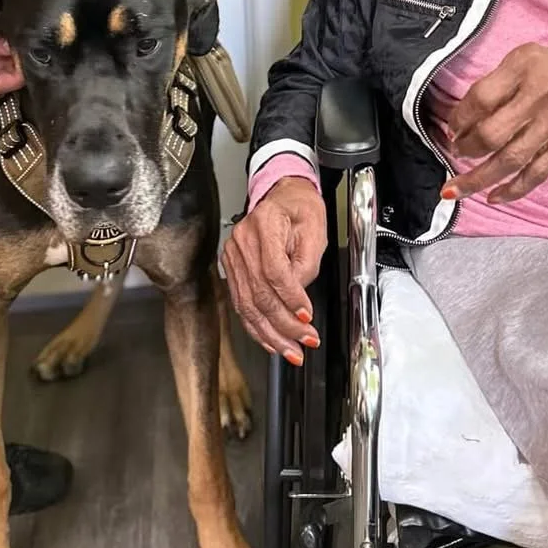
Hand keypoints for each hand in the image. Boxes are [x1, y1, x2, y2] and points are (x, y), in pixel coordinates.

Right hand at [221, 178, 326, 363]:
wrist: (283, 195)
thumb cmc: (300, 209)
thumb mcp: (315, 230)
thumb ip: (307, 265)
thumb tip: (298, 300)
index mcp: (264, 224)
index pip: (274, 271)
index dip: (290, 298)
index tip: (306, 316)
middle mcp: (242, 241)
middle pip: (259, 293)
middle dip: (283, 324)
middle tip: (304, 342)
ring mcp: (233, 256)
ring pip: (248, 304)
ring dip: (270, 333)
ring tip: (290, 352)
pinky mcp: (232, 269)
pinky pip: (242, 303)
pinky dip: (256, 326)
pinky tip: (270, 341)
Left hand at [440, 42, 547, 204]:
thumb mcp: (526, 56)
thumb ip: (497, 82)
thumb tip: (464, 118)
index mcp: (524, 68)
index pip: (480, 99)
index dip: (459, 118)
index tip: (452, 128)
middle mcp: (539, 96)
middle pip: (492, 133)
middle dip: (466, 149)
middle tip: (456, 151)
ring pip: (510, 159)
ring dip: (478, 178)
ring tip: (456, 189)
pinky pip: (537, 173)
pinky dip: (513, 189)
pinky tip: (494, 197)